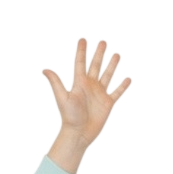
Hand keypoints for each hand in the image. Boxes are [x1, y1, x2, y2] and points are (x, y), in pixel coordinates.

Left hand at [43, 37, 132, 172]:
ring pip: (108, 75)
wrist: (78, 135)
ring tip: (117, 55)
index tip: (83, 39)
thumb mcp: (62, 97)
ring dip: (113, 65)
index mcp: (79, 82)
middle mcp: (90, 85)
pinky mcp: (108, 104)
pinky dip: (123, 86)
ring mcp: (100, 94)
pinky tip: (128, 78)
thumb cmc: (69, 117)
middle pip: (96, 65)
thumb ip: (55, 82)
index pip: (80, 62)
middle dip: (100, 53)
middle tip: (103, 41)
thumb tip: (44, 69)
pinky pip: (117, 92)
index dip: (81, 51)